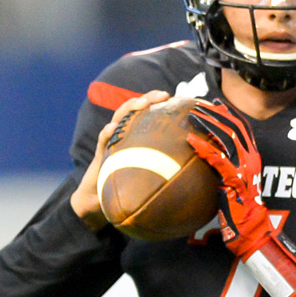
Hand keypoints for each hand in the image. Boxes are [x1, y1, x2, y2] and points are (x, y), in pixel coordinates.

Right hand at [70, 90, 169, 229]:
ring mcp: (112, 140)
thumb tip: (196, 176)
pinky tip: (112, 129)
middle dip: (148, 97)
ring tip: (141, 103)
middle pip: (135, 108)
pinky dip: (107, 132)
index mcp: (136, 135)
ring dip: (130, 107)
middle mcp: (124, 133)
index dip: (161, 103)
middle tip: (163, 95)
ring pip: (119, 116)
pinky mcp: (100, 151)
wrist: (99, 201)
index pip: (148, 113)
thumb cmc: (127, 189)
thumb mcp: (150, 177)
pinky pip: (103, 139)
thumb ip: (166, 171)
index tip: (176, 99)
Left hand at [185, 100, 273, 258]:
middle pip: (234, 127)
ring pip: (228, 137)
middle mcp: (251, 158)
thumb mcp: (233, 182)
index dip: (228, 114)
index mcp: (252, 157)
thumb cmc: (239, 208)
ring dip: (209, 124)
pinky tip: (189, 139)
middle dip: (216, 113)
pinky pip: (218, 158)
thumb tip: (208, 159)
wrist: (251, 228)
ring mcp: (245, 167)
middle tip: (199, 104)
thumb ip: (225, 168)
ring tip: (193, 115)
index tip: (215, 103)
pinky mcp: (236, 178)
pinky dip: (203, 147)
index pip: (242, 128)